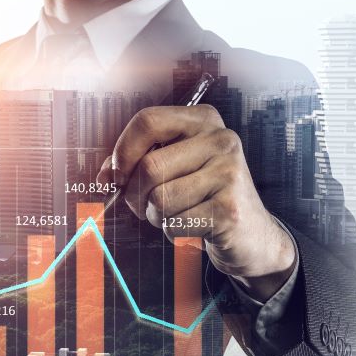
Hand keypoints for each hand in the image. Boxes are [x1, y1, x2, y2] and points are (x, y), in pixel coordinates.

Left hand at [100, 105, 296, 301]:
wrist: (251, 235)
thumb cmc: (203, 197)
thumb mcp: (174, 167)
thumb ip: (138, 161)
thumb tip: (104, 175)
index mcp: (203, 120)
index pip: (148, 120)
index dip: (122, 152)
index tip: (115, 176)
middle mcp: (221, 140)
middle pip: (149, 166)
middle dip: (134, 194)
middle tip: (141, 205)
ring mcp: (229, 174)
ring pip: (159, 198)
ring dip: (155, 215)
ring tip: (174, 214)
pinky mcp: (229, 210)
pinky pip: (174, 223)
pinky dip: (172, 232)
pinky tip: (191, 227)